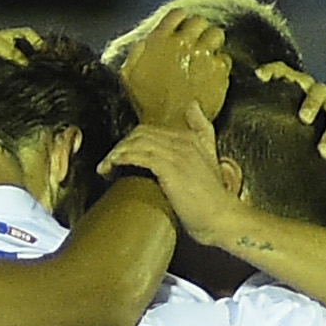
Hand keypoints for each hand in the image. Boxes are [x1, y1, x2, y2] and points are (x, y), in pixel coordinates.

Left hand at [99, 106, 248, 249]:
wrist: (221, 218)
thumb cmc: (212, 200)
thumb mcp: (210, 162)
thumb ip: (202, 134)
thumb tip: (193, 107)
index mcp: (191, 139)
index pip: (150, 130)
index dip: (130, 142)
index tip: (118, 158)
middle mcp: (183, 141)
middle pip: (140, 133)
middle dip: (119, 147)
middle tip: (107, 165)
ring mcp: (177, 153)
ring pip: (137, 142)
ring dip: (115, 154)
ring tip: (104, 169)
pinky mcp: (170, 167)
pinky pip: (139, 155)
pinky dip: (121, 158)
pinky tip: (111, 168)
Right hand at [118, 11, 230, 128]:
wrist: (169, 128)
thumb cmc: (147, 105)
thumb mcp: (129, 76)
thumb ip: (137, 53)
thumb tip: (146, 41)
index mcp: (159, 41)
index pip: (177, 15)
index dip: (181, 21)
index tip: (182, 28)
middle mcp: (183, 43)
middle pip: (199, 22)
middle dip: (198, 32)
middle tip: (195, 46)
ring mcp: (204, 55)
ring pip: (216, 35)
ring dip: (212, 44)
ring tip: (206, 58)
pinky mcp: (219, 70)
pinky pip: (224, 59)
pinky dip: (219, 66)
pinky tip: (210, 77)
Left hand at [255, 63, 325, 182]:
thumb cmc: (306, 119)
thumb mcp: (287, 106)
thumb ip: (271, 91)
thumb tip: (255, 77)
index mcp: (307, 89)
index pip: (293, 75)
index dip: (278, 72)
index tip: (263, 78)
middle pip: (321, 93)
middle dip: (313, 104)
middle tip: (304, 118)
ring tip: (322, 152)